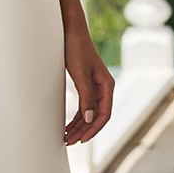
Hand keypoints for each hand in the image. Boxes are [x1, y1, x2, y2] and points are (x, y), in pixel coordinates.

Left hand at [63, 24, 113, 145]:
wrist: (71, 30)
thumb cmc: (76, 48)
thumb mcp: (80, 74)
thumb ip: (86, 97)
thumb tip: (90, 118)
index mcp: (107, 85)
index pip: (104, 114)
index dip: (94, 129)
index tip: (82, 140)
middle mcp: (103, 88)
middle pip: (96, 116)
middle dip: (84, 131)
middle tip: (69, 142)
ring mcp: (94, 87)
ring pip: (89, 113)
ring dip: (79, 126)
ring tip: (66, 137)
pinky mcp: (85, 84)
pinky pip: (84, 106)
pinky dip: (76, 117)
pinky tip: (68, 125)